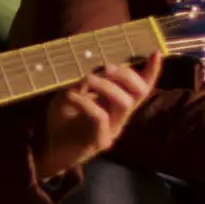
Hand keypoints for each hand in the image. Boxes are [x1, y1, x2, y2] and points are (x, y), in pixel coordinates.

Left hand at [35, 52, 162, 178]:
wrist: (48, 150)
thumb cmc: (61, 122)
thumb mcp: (71, 95)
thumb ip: (84, 84)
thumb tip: (96, 70)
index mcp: (116, 106)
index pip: (140, 89)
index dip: (150, 73)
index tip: (156, 53)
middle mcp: (119, 118)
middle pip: (138, 94)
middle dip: (125, 75)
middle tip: (106, 68)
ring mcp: (111, 131)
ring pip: (123, 103)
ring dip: (106, 85)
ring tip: (86, 80)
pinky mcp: (98, 141)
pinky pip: (100, 117)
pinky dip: (86, 102)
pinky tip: (71, 96)